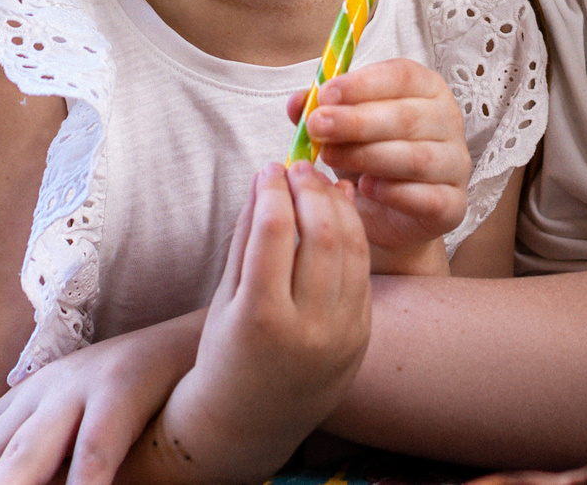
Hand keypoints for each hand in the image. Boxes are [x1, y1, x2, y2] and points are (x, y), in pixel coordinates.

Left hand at [0, 312, 200, 484]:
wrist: (200, 333)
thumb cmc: (142, 390)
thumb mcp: (77, 415)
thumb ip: (40, 449)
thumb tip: (11, 473)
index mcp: (25, 399)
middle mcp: (42, 394)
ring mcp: (80, 390)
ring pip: (28, 452)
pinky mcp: (124, 388)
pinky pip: (99, 444)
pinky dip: (84, 476)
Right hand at [147, 162, 372, 481]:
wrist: (252, 421)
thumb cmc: (226, 354)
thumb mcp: (224, 299)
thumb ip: (245, 239)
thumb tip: (267, 179)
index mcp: (261, 319)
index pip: (275, 232)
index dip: (273, 190)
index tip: (268, 167)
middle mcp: (308, 329)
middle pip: (322, 235)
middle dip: (311, 189)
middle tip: (298, 166)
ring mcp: (342, 334)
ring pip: (352, 248)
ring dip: (337, 205)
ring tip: (319, 182)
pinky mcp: (362, 335)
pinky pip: (362, 270)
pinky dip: (354, 232)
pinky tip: (340, 209)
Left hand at [291, 58, 468, 270]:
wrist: (386, 215)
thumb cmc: (368, 158)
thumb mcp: (342, 128)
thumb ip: (321, 111)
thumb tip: (297, 102)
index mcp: (426, 88)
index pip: (402, 76)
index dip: (362, 83)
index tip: (324, 94)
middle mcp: (448, 121)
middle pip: (406, 116)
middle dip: (356, 121)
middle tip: (317, 126)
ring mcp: (456, 163)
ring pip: (416, 156)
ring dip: (367, 156)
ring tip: (330, 157)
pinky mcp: (453, 204)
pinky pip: (427, 197)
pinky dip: (394, 193)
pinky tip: (365, 188)